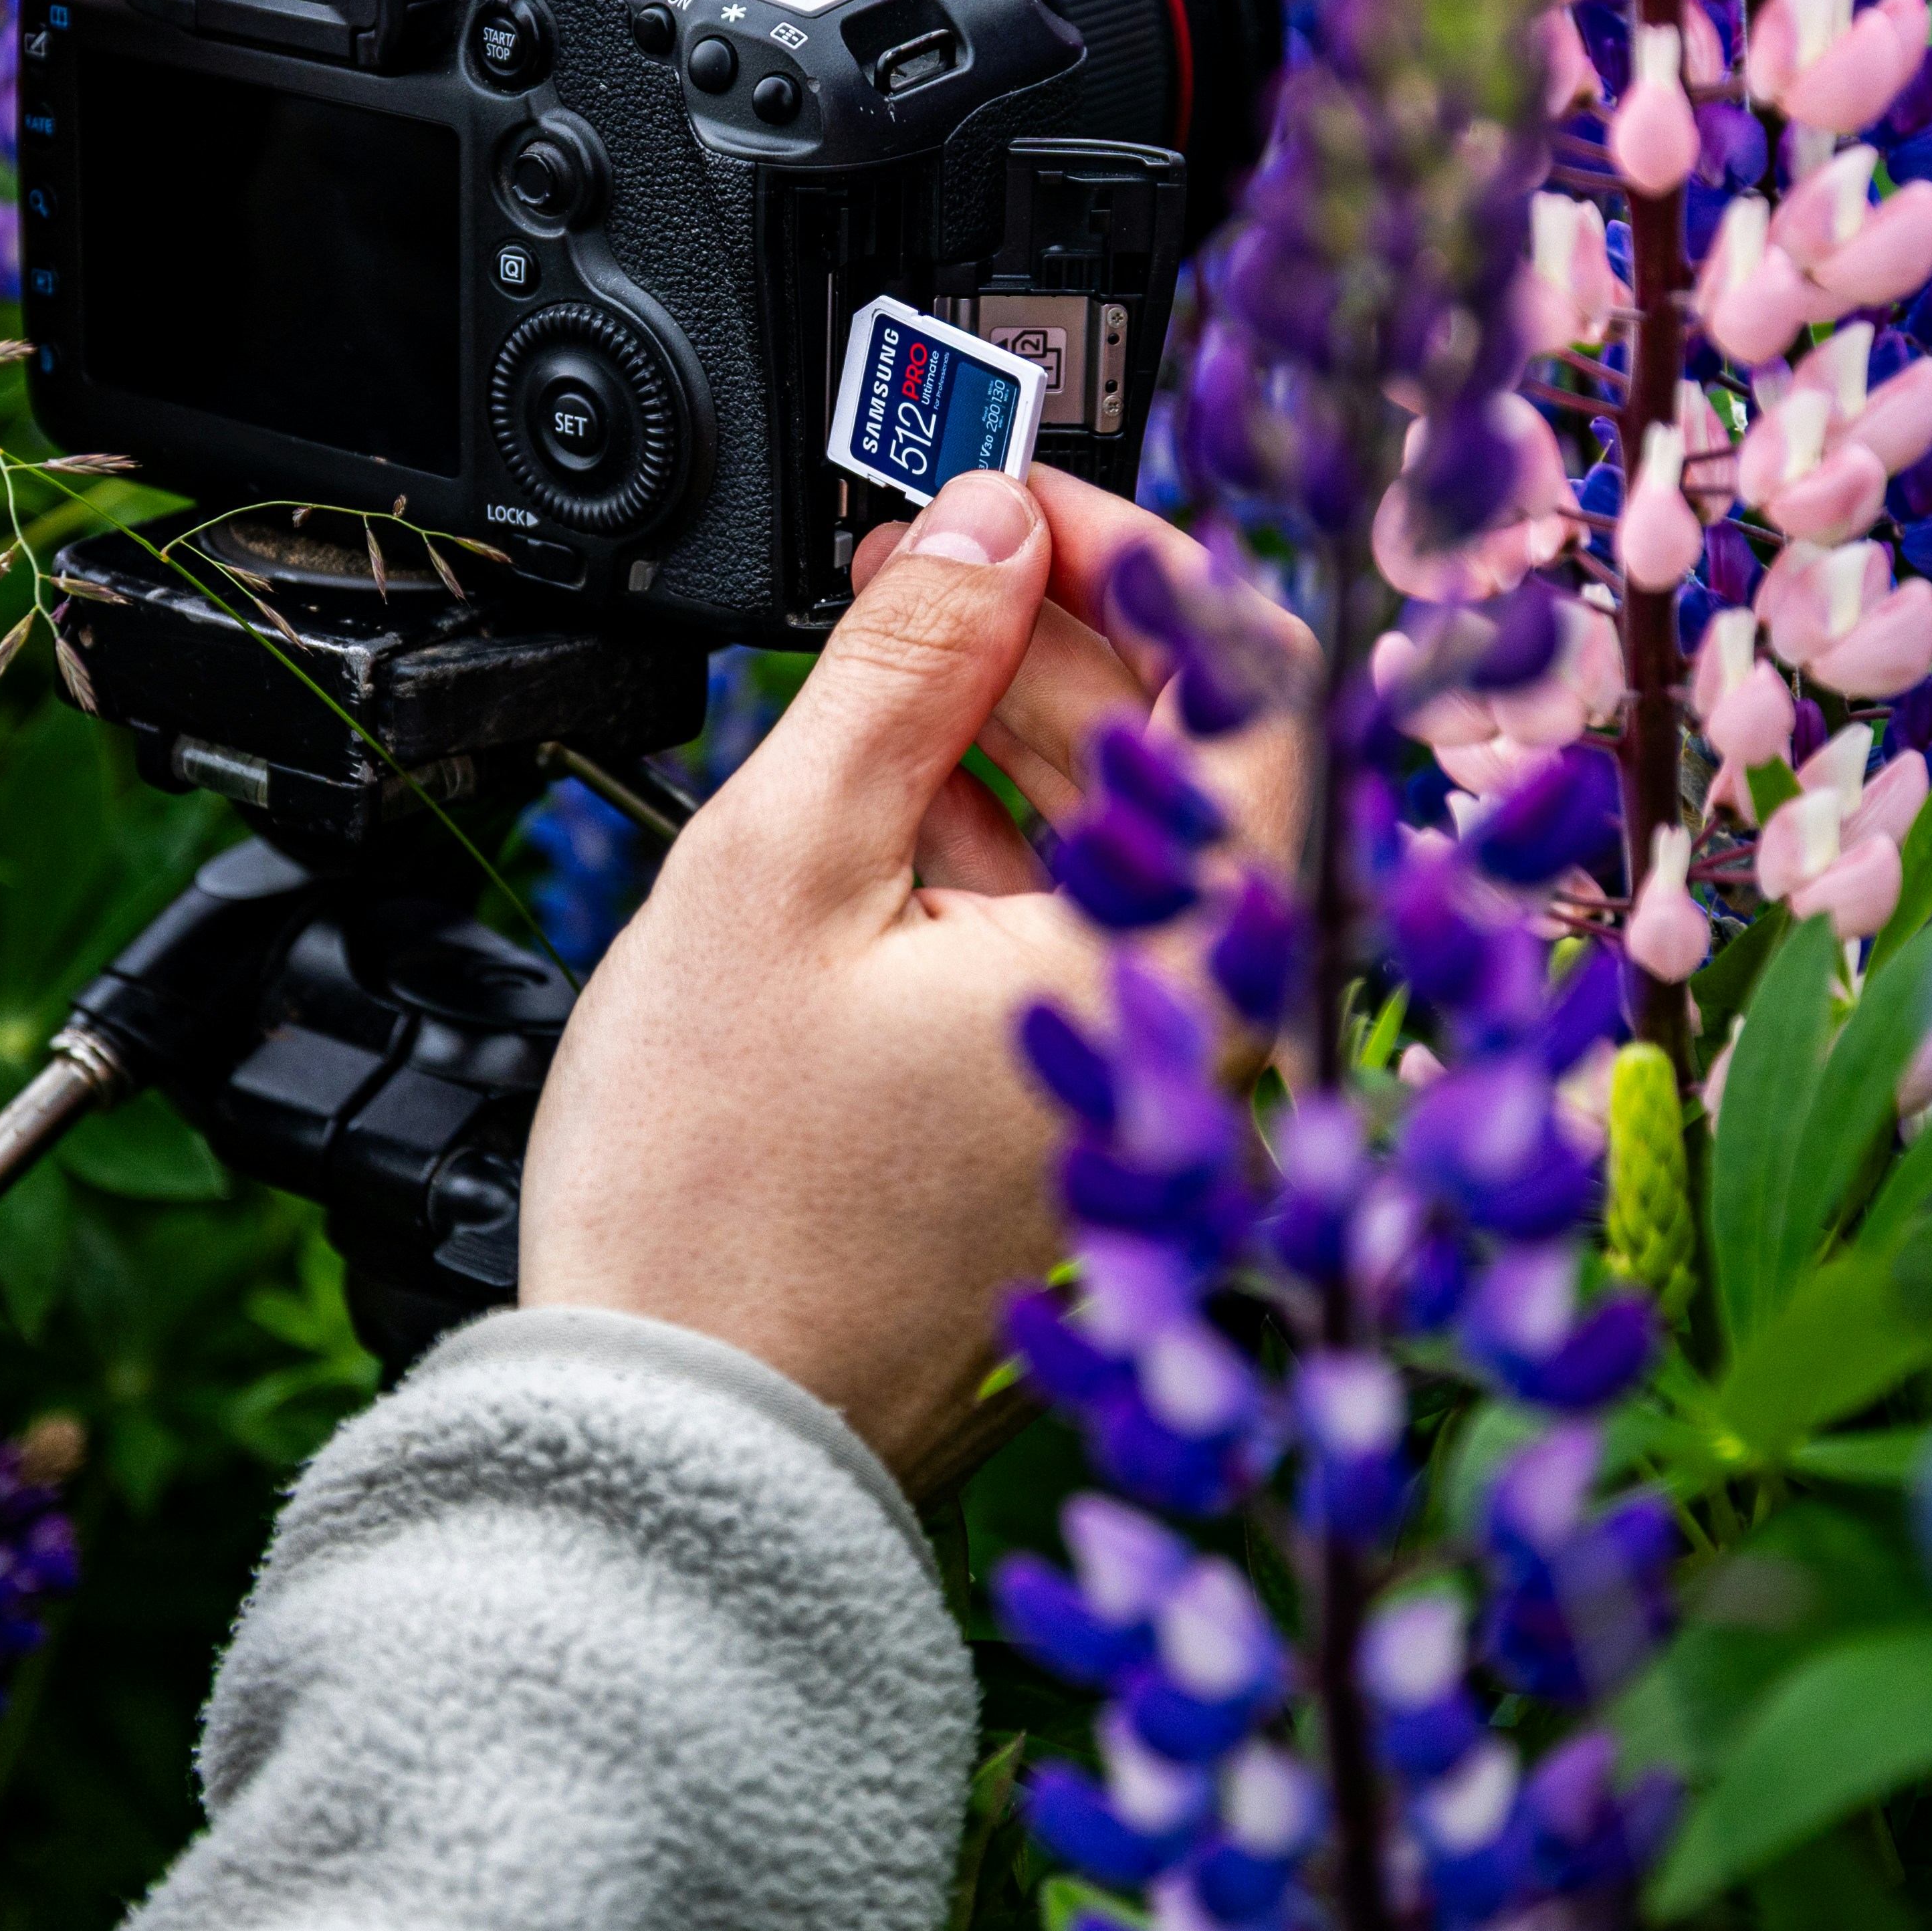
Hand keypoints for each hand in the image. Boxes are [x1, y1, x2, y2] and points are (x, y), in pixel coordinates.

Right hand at [521, 466, 1309, 1494]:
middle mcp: (1204, 1042)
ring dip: (1014, 736)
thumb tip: (983, 525)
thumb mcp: (782, 861)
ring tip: (871, 667)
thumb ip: (902, 670)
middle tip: (916, 561)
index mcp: (1179, 970)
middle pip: (1189, 771)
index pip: (1257, 698)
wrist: (674, 1433)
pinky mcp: (1074, 1141)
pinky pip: (1075, 952)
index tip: (1017, 498)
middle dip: (1054, 634)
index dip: (1145, 562)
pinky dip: (992, 855)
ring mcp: (1145, 1102)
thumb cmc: (714, 1197)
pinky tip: (878, 805)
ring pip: (1125, 857)